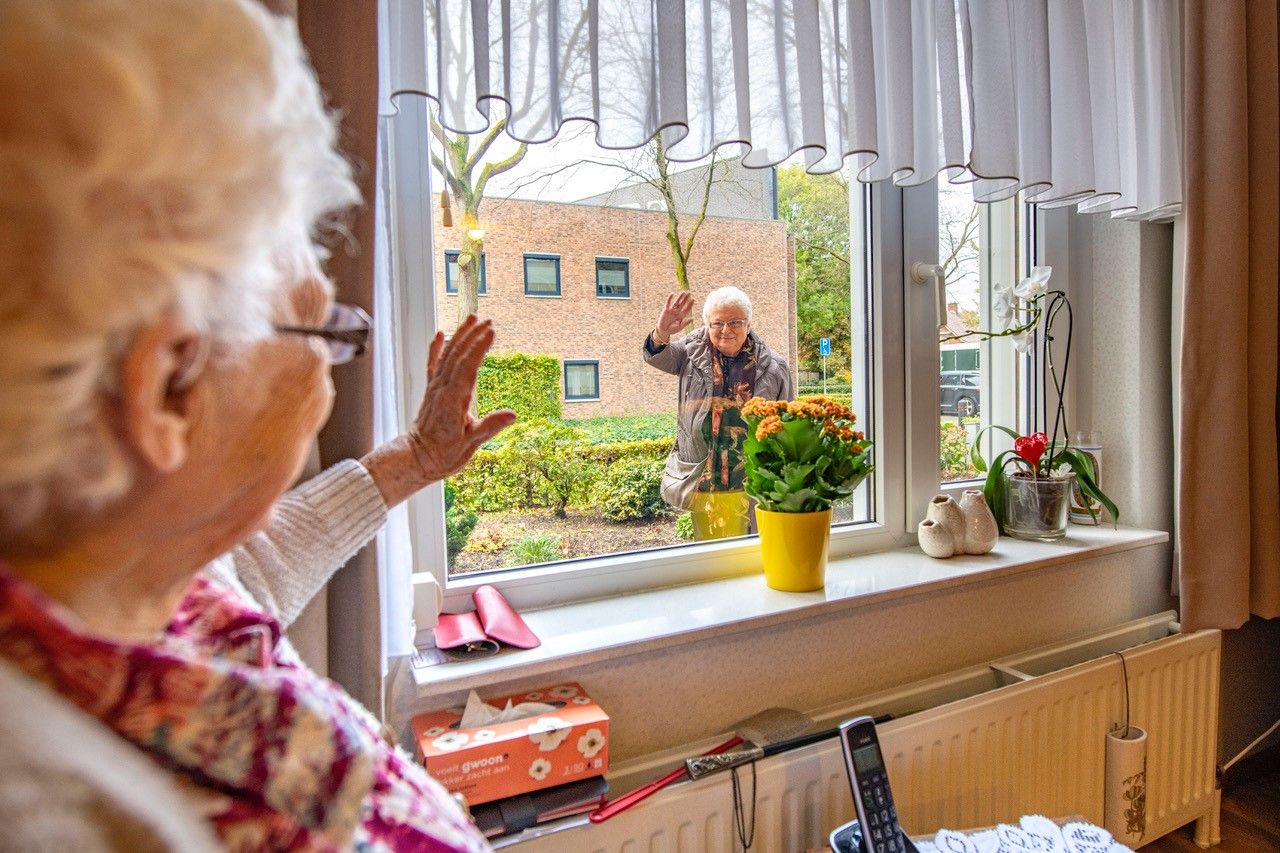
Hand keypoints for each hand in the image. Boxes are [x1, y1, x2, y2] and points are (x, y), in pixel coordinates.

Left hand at [408, 316, 515, 480]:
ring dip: (459, 336)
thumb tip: (513, 415)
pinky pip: (433, 364)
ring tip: (471, 318)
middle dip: (473, 336)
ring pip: (447, 355)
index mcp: (453, 400)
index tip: (491, 331)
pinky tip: (441, 334)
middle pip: (458, 355)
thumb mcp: (470, 445)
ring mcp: (435, 388)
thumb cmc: (443, 455)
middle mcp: (442, 389)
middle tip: (488, 321)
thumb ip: (490, 427)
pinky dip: (436, 348)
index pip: (468, 367)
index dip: (480, 348)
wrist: (416, 459)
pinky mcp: (431, 391)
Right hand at [655, 291, 693, 339]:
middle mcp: (677, 312)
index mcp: (682, 316)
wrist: (663, 331)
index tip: (693, 299)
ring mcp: (672, 310)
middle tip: (689, 293)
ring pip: (676, 302)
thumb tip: (692, 318)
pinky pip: (668, 303)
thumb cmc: (672, 330)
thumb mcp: (679, 327)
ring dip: (680, 297)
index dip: (690, 304)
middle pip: (683, 304)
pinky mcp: (666, 310)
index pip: (687, 309)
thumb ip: (685, 323)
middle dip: (686, 299)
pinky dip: (670, 298)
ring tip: (683, 292)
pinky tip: (672, 294)